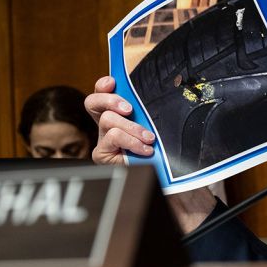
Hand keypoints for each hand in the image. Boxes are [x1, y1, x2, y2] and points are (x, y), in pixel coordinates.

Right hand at [84, 76, 215, 231]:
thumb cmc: (169, 153)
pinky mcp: (102, 156)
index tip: (114, 81)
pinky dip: (130, 141)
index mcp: (120, 116)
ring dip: (131, 127)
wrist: (173, 185)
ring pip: (107, 120)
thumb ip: (151, 112)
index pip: (104, 93)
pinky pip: (112, 137)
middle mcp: (108, 127)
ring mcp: (104, 141)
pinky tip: (144, 150)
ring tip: (148, 139)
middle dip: (110, 99)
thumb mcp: (161, 127)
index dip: (104, 86)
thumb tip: (154, 89)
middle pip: (93, 103)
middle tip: (129, 108)